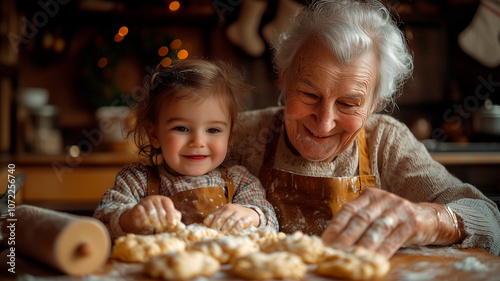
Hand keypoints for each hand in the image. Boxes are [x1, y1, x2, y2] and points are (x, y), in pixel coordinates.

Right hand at [120, 195, 181, 232]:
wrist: (140, 220)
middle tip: (164, 229)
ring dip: (156, 223)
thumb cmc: (157, 219)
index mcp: (163, 199)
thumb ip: (175, 221)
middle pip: (161, 210)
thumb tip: (182, 227)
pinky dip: (146, 222)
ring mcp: (145, 202)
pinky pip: (142, 215)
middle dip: (164, 222)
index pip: (168, 204)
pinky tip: (149, 226)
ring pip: (152, 212)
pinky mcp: (137, 208)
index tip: (172, 224)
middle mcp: (154, 199)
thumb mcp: (167, 219)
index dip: (171, 214)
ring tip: (158, 229)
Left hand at [203, 204, 259, 233]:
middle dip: (217, 227)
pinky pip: (240, 224)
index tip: (209, 230)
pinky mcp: (247, 218)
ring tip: (223, 235)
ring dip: (225, 229)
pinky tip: (232, 233)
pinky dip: (235, 229)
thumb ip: (217, 220)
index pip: (214, 215)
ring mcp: (239, 213)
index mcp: (224, 208)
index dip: (210, 223)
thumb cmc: (235, 218)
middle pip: (221, 218)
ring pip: (230, 221)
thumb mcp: (226, 216)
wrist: (251, 214)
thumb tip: (205, 227)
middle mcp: (231, 208)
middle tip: (216, 234)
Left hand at [321, 188, 459, 257]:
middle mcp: (383, 199)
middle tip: (334, 252)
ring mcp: (398, 209)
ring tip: (351, 257)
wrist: (429, 218)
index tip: (323, 241)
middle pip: (360, 219)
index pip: (348, 210)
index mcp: (369, 196)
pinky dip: (383, 250)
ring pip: (376, 228)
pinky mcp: (411, 222)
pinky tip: (374, 260)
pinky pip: (394, 238)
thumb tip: (335, 242)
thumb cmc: (395, 220)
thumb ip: (359, 223)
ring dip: (362, 245)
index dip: (335, 226)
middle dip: (345, 237)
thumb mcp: (376, 216)